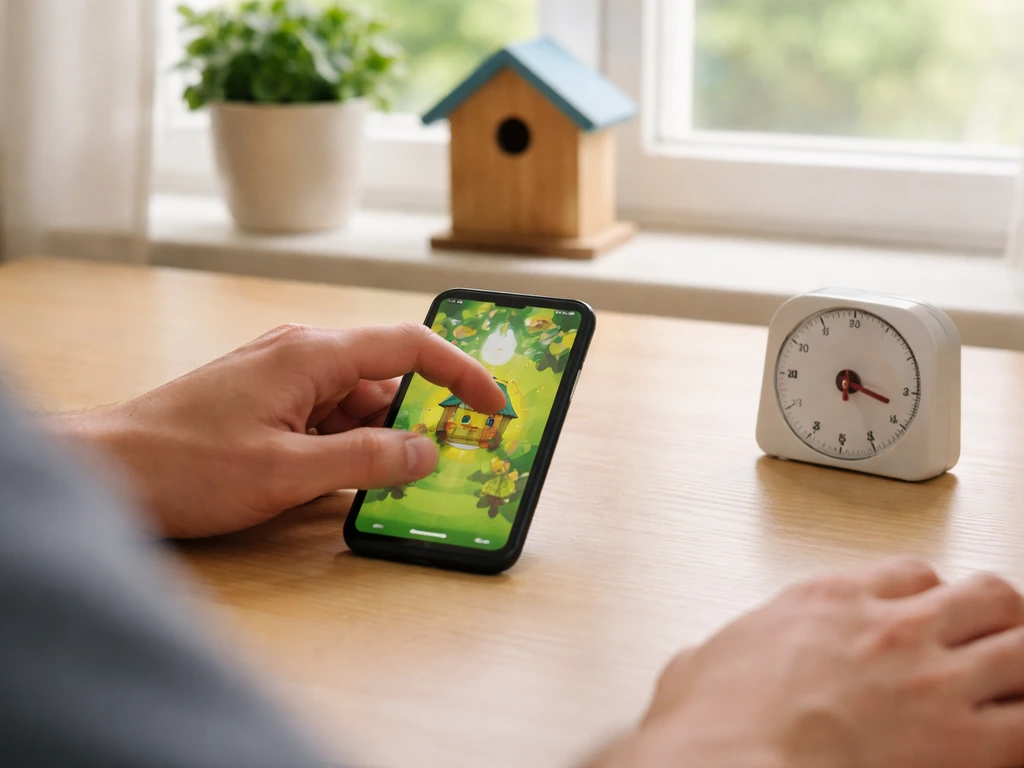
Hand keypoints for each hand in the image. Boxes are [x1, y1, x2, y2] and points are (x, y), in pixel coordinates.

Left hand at [56, 323, 505, 537]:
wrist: (106, 470)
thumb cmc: (182, 465)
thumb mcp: (287, 473)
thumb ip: (367, 460)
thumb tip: (426, 452)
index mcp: (311, 354)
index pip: (408, 347)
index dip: (461, 373)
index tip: (493, 404)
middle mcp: (300, 355)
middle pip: (385, 379)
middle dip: (422, 417)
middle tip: (456, 455)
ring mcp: (281, 379)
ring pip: (356, 404)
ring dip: (381, 439)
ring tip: (403, 480)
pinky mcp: (267, 404)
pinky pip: (327, 418)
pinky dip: (349, 446)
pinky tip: (353, 481)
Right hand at [605, 558, 1023, 767]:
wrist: (726, 764)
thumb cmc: (712, 725)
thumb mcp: (700, 663)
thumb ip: (720, 652)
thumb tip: (701, 662)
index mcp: (829, 602)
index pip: (913, 574)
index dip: (928, 597)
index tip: (926, 617)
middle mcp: (891, 629)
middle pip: (988, 594)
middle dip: (997, 618)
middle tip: (991, 643)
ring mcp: (932, 680)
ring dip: (1021, 665)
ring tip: (1011, 688)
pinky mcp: (962, 743)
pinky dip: (1023, 730)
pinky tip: (1009, 743)